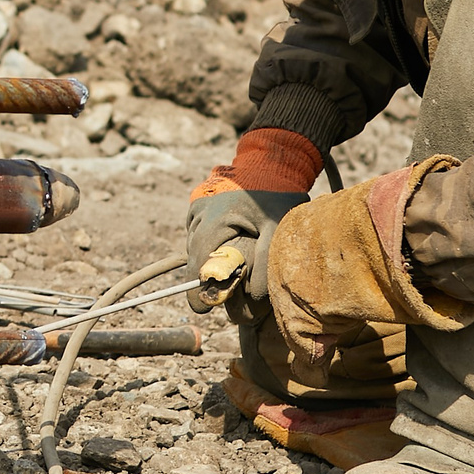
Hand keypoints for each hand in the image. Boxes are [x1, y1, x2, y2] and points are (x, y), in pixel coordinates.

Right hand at [182, 128, 325, 312]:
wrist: (272, 164)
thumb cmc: (277, 197)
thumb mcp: (278, 230)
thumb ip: (266, 264)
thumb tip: (252, 297)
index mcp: (214, 219)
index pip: (199, 263)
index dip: (199, 290)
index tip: (204, 309)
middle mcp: (199, 214)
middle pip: (195, 258)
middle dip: (210, 277)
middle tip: (230, 292)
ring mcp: (196, 209)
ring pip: (196, 247)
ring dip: (211, 261)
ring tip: (235, 265)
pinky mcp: (198, 207)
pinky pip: (199, 235)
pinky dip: (212, 246)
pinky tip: (231, 244)